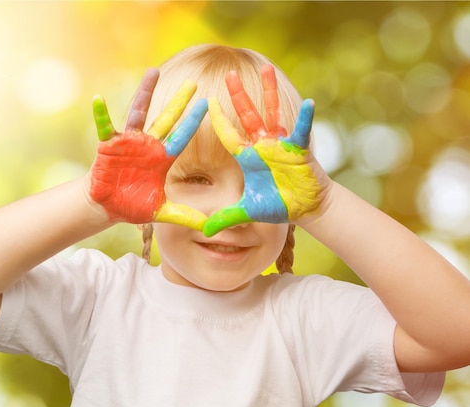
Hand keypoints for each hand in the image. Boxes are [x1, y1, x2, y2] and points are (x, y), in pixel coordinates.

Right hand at [90, 68, 208, 229]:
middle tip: (193, 83)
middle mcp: (148, 145)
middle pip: (166, 119)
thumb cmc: (133, 205)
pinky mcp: (109, 144)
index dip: (193, 123)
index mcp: (162, 159)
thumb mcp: (161, 212)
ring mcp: (128, 142)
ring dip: (145, 93)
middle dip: (179, 102)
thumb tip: (208, 226)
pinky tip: (98, 99)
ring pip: (139, 113)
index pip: (181, 137)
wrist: (107, 206)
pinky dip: (101, 113)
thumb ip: (183, 216)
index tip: (207, 104)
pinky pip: (104, 126)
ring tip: (153, 72)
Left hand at [203, 65, 326, 236]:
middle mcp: (262, 146)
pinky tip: (308, 102)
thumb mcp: (248, 211)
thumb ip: (226, 218)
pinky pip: (301, 131)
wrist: (305, 209)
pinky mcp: (299, 150)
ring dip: (269, 92)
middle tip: (230, 73)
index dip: (219, 119)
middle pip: (248, 115)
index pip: (229, 134)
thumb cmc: (277, 205)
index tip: (207, 101)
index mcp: (248, 157)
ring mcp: (281, 144)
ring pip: (273, 113)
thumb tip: (203, 233)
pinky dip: (304, 118)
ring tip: (267, 68)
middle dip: (239, 95)